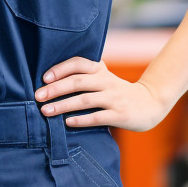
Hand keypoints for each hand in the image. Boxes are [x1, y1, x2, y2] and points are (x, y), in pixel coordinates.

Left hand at [35, 57, 170, 131]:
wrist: (149, 103)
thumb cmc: (118, 91)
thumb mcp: (104, 77)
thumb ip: (85, 74)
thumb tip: (52, 76)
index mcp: (101, 70)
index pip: (79, 63)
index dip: (61, 69)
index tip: (44, 78)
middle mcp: (107, 81)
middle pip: (78, 81)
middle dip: (55, 89)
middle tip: (37, 96)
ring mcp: (114, 98)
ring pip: (85, 100)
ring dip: (63, 105)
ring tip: (46, 111)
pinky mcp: (120, 115)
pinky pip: (98, 117)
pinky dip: (81, 120)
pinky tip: (68, 123)